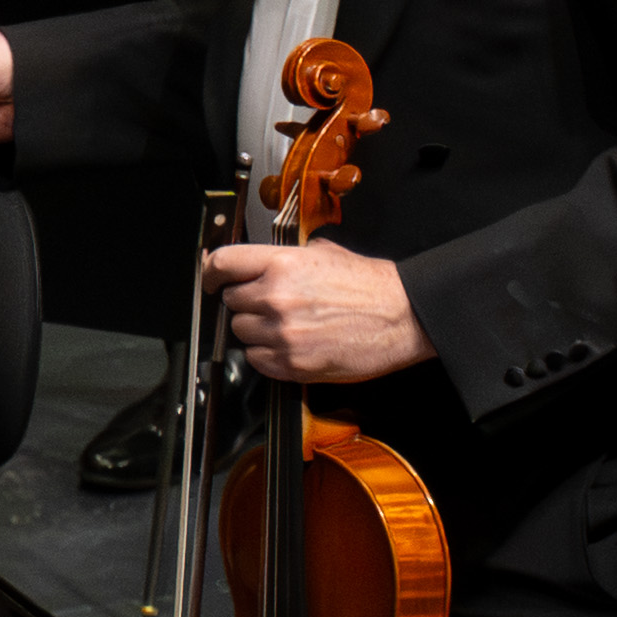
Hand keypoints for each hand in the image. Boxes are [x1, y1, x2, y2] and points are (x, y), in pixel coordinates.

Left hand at [205, 232, 423, 387]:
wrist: (405, 317)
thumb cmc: (372, 287)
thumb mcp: (327, 253)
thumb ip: (287, 256)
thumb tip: (261, 260)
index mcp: (283, 265)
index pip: (222, 263)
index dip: (212, 272)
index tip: (212, 279)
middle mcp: (277, 297)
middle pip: (230, 300)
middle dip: (246, 301)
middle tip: (273, 302)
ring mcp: (282, 333)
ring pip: (241, 331)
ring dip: (256, 328)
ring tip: (288, 323)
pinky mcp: (291, 363)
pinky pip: (255, 358)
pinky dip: (266, 353)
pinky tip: (292, 342)